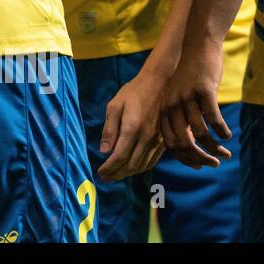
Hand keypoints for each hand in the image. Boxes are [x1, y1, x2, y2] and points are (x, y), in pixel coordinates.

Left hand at [97, 63, 167, 181]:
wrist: (158, 84)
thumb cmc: (132, 93)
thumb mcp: (114, 106)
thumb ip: (109, 129)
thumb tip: (104, 151)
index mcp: (132, 128)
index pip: (119, 156)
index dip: (109, 168)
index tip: (99, 172)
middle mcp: (147, 138)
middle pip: (131, 165)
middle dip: (117, 174)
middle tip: (105, 178)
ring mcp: (157, 140)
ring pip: (142, 165)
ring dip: (128, 173)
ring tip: (115, 176)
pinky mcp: (164, 141)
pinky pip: (152, 160)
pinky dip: (140, 168)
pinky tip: (132, 168)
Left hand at [159, 38, 232, 169]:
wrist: (198, 46)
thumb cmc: (192, 76)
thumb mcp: (182, 98)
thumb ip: (183, 118)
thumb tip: (193, 145)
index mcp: (165, 109)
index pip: (170, 143)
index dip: (185, 158)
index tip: (199, 166)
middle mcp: (172, 105)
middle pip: (184, 142)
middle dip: (201, 158)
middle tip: (215, 164)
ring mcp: (187, 98)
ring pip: (201, 133)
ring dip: (215, 148)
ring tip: (226, 153)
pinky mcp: (203, 91)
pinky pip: (214, 119)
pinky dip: (222, 131)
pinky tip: (228, 135)